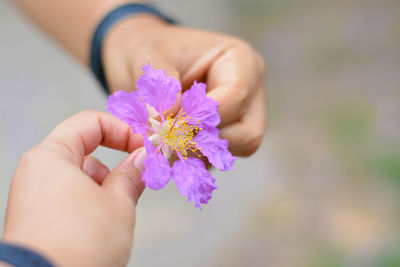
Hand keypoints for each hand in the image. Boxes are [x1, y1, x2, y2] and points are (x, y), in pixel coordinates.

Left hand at [3, 111, 145, 266]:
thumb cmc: (78, 245)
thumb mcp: (118, 203)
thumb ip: (133, 174)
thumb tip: (142, 158)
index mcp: (51, 157)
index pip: (90, 123)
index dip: (123, 130)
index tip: (144, 146)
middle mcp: (37, 172)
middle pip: (85, 151)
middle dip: (116, 164)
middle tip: (140, 177)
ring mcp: (34, 197)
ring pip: (80, 177)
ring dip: (105, 187)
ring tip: (120, 210)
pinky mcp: (37, 219)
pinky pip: (70, 198)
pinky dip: (91, 202)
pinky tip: (104, 224)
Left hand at [103, 15, 265, 156]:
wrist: (139, 59)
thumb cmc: (149, 50)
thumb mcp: (149, 57)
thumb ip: (162, 88)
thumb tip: (168, 124)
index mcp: (240, 61)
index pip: (235, 98)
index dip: (200, 118)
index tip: (166, 126)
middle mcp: (250, 90)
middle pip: (246, 133)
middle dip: (203, 140)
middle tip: (166, 139)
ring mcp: (243, 115)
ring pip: (234, 150)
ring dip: (197, 151)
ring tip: (164, 140)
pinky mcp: (227, 134)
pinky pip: (218, 156)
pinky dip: (192, 156)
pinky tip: (169, 145)